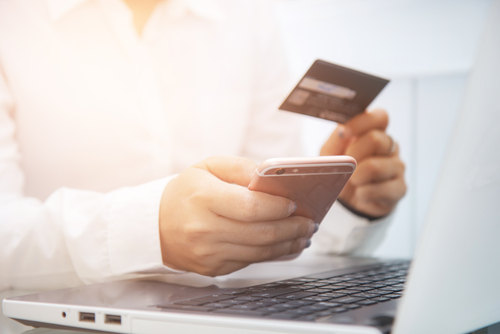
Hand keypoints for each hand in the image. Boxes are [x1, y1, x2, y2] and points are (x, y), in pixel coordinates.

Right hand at [159, 156, 315, 275]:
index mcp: (203, 199)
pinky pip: (251, 262)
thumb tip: (271, 178)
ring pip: (260, 252)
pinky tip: (285, 245)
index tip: (294, 204)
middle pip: (261, 233)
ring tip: (303, 234)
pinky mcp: (214, 268)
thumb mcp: (208, 167)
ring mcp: (209, 253)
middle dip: (292, 228)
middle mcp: (205, 230)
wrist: (156, 225)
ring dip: (288, 244)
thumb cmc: (186, 193)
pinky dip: (273, 254)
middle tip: (309, 222)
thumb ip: (241, 168)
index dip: (278, 207)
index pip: (251, 207)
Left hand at [321, 109, 406, 217]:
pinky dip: (364, 193)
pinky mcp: (400, 188)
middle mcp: (390, 146)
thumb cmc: (341, 170)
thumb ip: (336, 138)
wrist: (347, 200)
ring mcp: (397, 166)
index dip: (361, 123)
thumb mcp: (331, 152)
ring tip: (352, 181)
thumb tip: (342, 130)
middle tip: (346, 165)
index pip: (380, 117)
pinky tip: (361, 193)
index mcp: (375, 131)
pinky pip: (381, 189)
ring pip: (375, 166)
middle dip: (353, 154)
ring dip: (356, 177)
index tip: (343, 134)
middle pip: (376, 140)